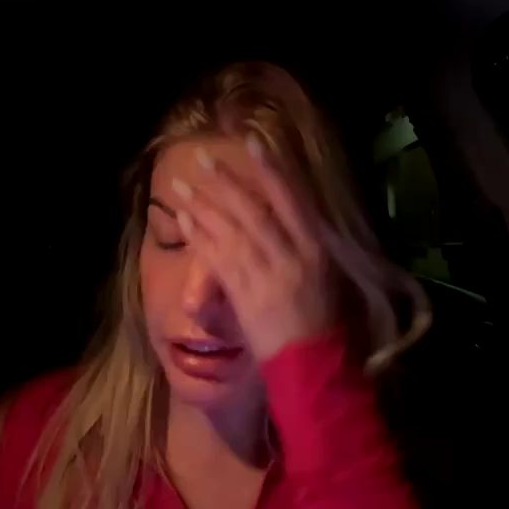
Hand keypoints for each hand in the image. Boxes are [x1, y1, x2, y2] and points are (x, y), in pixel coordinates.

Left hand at [171, 135, 335, 362]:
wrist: (315, 366)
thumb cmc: (326, 322)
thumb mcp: (327, 275)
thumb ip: (305, 245)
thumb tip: (284, 214)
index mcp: (316, 249)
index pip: (291, 199)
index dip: (271, 170)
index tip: (251, 142)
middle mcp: (290, 256)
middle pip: (253, 210)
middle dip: (224, 182)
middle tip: (201, 158)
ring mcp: (266, 275)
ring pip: (230, 231)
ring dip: (203, 204)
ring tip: (181, 184)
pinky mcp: (244, 295)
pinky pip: (217, 259)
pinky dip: (200, 236)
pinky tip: (185, 219)